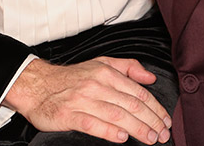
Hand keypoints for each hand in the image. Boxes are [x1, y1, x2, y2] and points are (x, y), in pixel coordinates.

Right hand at [4, 58, 171, 144]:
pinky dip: (109, 132)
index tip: (166, 121)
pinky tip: (122, 138)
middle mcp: (95, 85)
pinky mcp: (68, 115)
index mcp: (106, 72)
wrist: (37, 85)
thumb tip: (150, 76)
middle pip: (131, 105)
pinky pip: (92, 124)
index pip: (138, 92)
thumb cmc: (72, 78)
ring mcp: (81, 100)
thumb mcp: (100, 64)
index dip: (156, 108)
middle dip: (151, 121)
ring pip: (116, 116)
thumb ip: (127, 67)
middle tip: (163, 134)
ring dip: (137, 129)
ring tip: (151, 138)